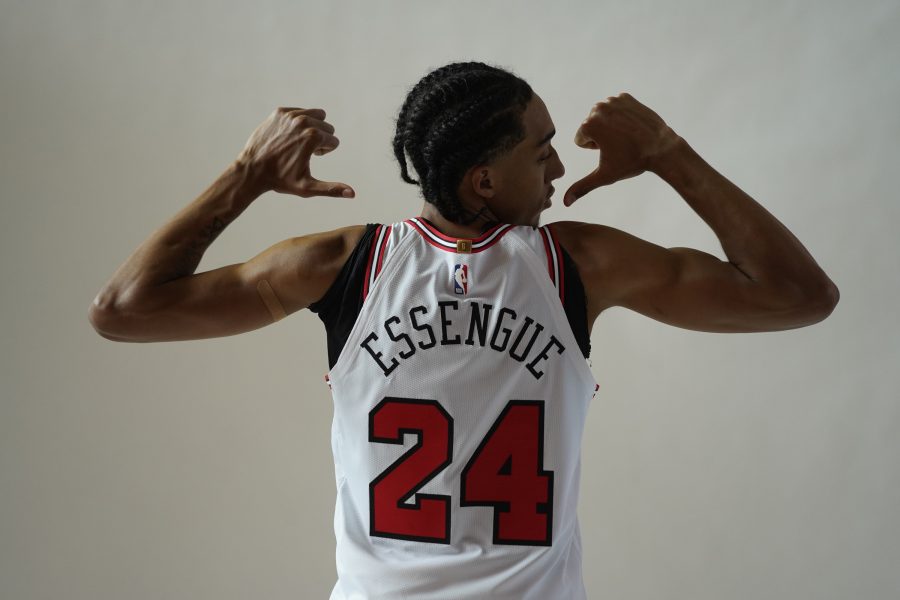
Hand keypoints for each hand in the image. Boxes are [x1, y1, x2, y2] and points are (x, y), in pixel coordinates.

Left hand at [236, 107, 354, 197]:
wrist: (252, 169)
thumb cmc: (280, 180)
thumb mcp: (308, 187)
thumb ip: (332, 189)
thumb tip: (353, 194)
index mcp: (314, 137)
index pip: (333, 141)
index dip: (324, 152)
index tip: (310, 159)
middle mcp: (304, 122)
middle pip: (327, 127)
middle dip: (321, 139)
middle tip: (304, 152)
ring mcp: (290, 115)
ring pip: (316, 115)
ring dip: (313, 128)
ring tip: (299, 142)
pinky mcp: (279, 112)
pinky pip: (300, 112)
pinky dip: (299, 122)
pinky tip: (288, 137)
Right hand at [563, 93, 680, 205]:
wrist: (661, 147)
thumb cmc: (632, 162)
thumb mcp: (604, 176)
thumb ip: (582, 187)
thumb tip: (564, 203)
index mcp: (588, 125)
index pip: (580, 139)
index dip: (594, 149)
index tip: (611, 151)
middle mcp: (597, 108)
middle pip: (589, 126)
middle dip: (600, 136)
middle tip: (620, 144)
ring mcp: (612, 100)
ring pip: (601, 116)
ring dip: (609, 126)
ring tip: (625, 135)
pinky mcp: (624, 96)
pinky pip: (613, 108)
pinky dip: (620, 116)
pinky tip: (630, 126)